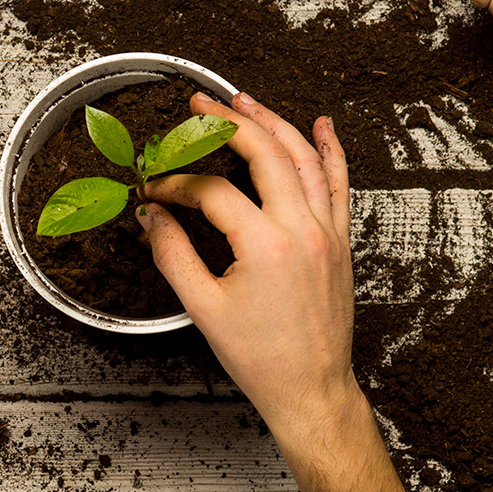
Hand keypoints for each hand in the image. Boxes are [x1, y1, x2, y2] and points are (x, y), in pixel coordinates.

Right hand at [136, 92, 357, 434]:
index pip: (212, 192)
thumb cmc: (261, 359)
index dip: (176, 184)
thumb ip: (173, 254)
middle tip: (199, 106)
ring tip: (245, 102)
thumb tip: (152, 216)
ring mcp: (327, 233)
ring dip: (274, 123)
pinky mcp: (340, 242)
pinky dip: (330, 150)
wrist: (310, 389)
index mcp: (265, 246)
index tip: (154, 190)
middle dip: (227, 123)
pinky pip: (339, 184)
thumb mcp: (202, 308)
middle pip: (265, 154)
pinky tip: (322, 126)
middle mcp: (302, 230)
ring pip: (304, 159)